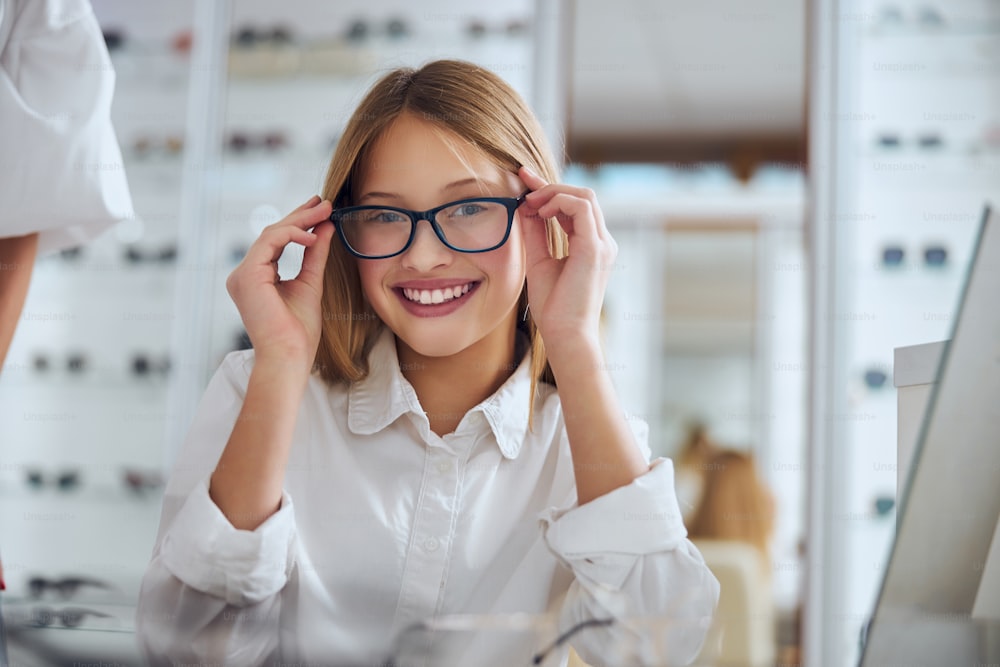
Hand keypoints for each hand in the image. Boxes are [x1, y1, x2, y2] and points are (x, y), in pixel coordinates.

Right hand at [225, 196, 334, 364]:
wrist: (289, 356)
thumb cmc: (298, 332)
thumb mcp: (310, 284)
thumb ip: (315, 255)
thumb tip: (326, 228)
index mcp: (257, 277)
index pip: (277, 241)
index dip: (298, 222)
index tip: (320, 209)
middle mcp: (245, 274)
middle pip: (273, 234)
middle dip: (300, 215)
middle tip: (324, 202)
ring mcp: (242, 275)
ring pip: (271, 234)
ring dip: (300, 220)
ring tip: (324, 211)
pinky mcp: (247, 276)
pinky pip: (269, 243)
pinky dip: (292, 234)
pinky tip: (313, 235)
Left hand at [517, 167, 617, 351]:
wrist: (565, 334)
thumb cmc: (554, 306)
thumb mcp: (539, 261)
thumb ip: (535, 233)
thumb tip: (525, 207)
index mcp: (591, 246)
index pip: (574, 207)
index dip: (549, 189)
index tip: (524, 179)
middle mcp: (601, 242)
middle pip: (582, 196)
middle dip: (550, 185)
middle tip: (522, 184)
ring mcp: (602, 244)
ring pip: (584, 196)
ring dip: (553, 193)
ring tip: (530, 203)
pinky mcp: (596, 247)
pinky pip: (581, 207)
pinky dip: (558, 202)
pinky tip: (539, 211)